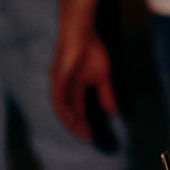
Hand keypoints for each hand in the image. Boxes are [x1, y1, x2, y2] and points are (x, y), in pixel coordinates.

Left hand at [49, 24, 115, 140]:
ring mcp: (59, 85)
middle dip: (78, 127)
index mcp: (74, 88)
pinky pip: (58, 99)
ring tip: (83, 132)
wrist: (82, 31)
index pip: (77, 110)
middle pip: (68, 114)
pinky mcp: (56, 79)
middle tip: (89, 139)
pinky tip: (74, 120)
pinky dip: (66, 111)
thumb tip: (112, 112)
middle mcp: (64, 89)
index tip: (93, 136)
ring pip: (62, 110)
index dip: (83, 124)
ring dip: (72, 123)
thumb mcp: (102, 76)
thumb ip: (105, 93)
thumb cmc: (91, 49)